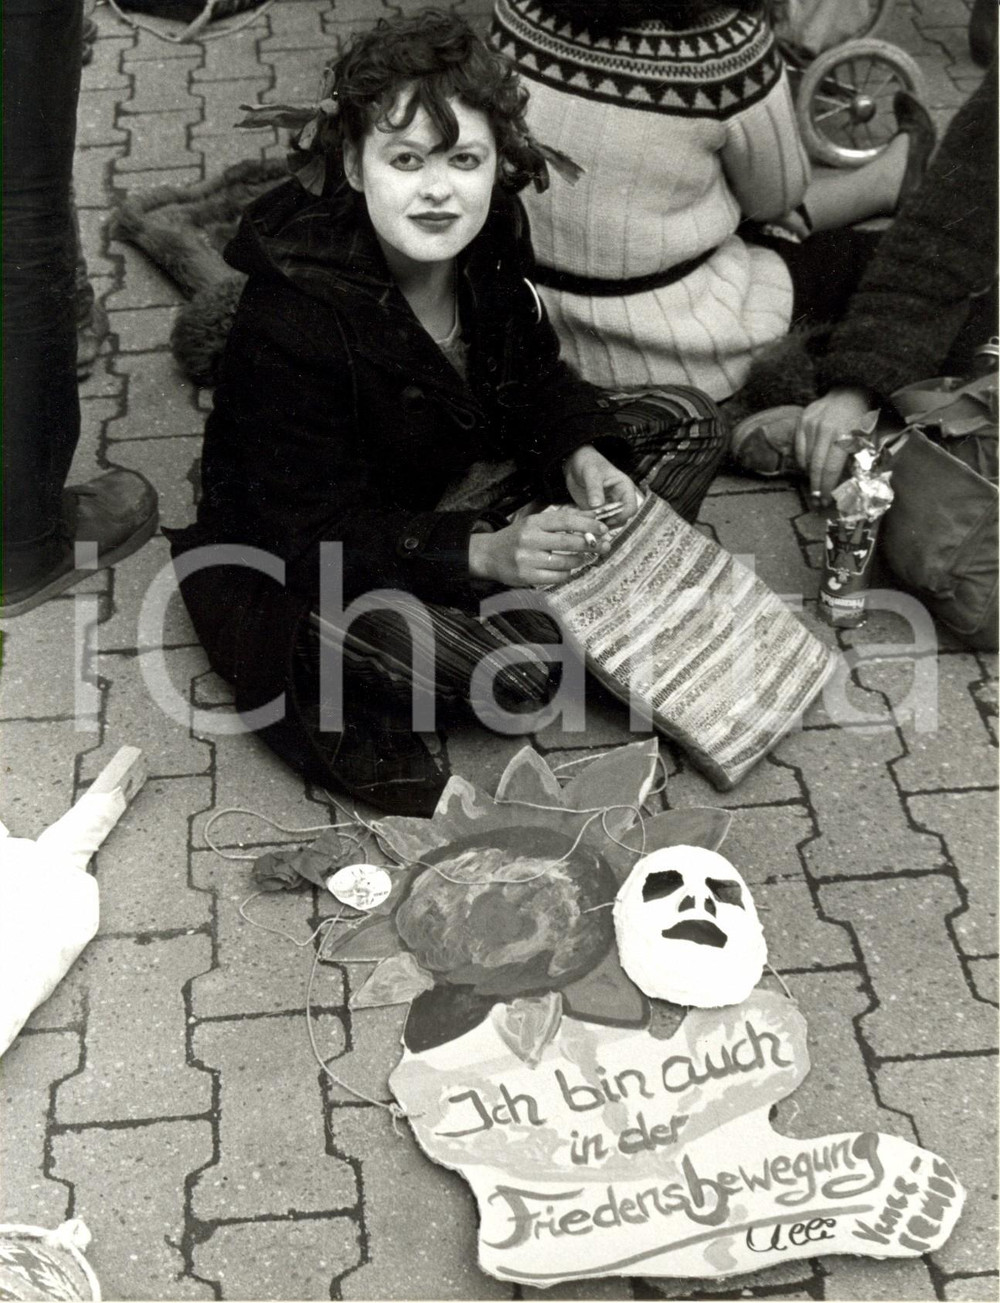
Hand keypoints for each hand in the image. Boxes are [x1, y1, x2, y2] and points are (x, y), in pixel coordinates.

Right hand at [468, 505, 609, 586]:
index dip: (587, 524)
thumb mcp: (535, 523)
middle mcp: (530, 539)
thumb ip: (562, 520)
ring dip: (580, 560)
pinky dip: (567, 573)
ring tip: (585, 558)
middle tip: (603, 546)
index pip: (566, 520)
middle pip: (568, 541)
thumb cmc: (517, 537)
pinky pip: (556, 577)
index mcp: (533, 522)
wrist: (489, 555)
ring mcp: (527, 559)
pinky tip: (568, 569)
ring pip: (565, 562)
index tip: (603, 528)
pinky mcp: (527, 576)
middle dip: (590, 544)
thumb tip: (592, 517)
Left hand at [563, 445, 639, 522]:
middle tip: (596, 526)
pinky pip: (598, 522)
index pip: (631, 508)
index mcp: (625, 488)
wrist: (574, 465)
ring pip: (611, 523)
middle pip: (622, 519)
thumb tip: (597, 505)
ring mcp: (608, 506)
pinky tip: (584, 525)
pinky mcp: (598, 511)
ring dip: (601, 527)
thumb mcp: (591, 474)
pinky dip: (592, 525)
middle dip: (611, 525)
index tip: (608, 519)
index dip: (622, 516)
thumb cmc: (588, 463)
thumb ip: (594, 489)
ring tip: (589, 526)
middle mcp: (619, 499)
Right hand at [796, 387, 876, 503]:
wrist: (850, 391)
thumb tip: (854, 484)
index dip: (828, 487)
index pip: (831, 468)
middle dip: (816, 487)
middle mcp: (826, 429)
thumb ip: (862, 458)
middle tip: (817, 501)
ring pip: (807, 459)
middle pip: (816, 466)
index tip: (826, 501)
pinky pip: (799, 449)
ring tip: (815, 486)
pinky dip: (804, 461)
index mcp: (845, 434)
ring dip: (811, 475)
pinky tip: (810, 467)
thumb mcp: (870, 437)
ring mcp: (812, 424)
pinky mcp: (803, 421)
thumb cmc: (863, 417)